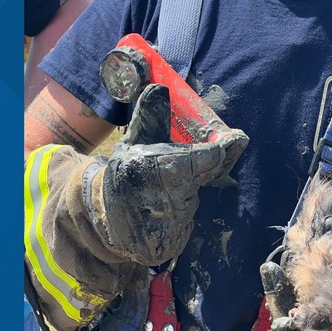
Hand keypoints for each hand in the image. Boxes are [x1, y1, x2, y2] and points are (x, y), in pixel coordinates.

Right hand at [89, 83, 247, 265]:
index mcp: (146, 166)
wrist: (103, 217)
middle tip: (176, 174)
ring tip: (160, 194)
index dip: (213, 154)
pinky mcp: (164, 243)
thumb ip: (151, 118)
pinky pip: (185, 224)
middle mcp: (154, 196)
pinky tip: (161, 213)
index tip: (228, 145)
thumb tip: (159, 87)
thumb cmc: (125, 172)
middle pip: (195, 183)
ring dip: (183, 197)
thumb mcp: (133, 142)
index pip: (193, 161)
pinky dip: (178, 217)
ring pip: (191, 203)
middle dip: (192, 177)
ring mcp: (160, 223)